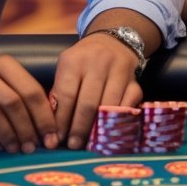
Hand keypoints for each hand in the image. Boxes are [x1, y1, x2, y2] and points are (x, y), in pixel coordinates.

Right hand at [0, 56, 56, 153]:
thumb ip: (18, 96)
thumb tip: (48, 127)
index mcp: (3, 63)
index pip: (30, 89)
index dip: (44, 116)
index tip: (52, 137)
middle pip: (12, 101)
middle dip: (27, 128)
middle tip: (33, 148)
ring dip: (8, 134)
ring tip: (16, 150)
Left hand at [49, 35, 142, 149]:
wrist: (112, 40)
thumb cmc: (83, 60)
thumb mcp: (66, 68)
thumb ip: (59, 93)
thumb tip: (52, 126)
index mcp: (75, 61)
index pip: (67, 95)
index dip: (62, 120)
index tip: (57, 138)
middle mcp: (98, 63)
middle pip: (88, 103)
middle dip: (79, 128)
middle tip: (73, 145)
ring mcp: (119, 71)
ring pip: (109, 106)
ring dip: (99, 128)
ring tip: (90, 142)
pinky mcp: (135, 80)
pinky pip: (128, 105)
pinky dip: (119, 120)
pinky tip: (110, 131)